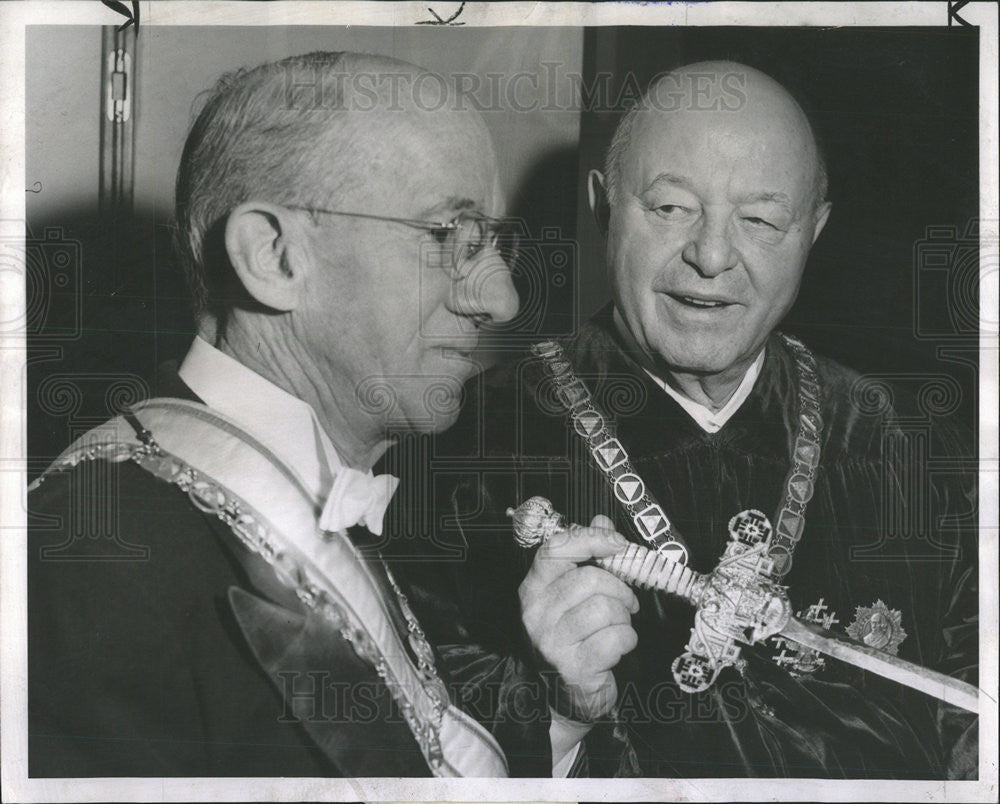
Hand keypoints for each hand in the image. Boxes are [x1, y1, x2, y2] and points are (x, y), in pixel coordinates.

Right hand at [519, 514, 638, 721]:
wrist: (566, 696)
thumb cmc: (574, 638)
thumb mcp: (573, 595)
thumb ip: (586, 556)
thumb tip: (601, 520)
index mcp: (533, 589)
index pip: (556, 549)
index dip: (591, 539)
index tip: (618, 544)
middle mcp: (536, 614)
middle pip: (590, 579)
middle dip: (620, 589)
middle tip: (626, 602)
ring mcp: (552, 642)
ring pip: (606, 608)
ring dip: (624, 617)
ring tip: (617, 626)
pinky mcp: (574, 667)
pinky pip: (616, 638)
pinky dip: (627, 640)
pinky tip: (617, 647)